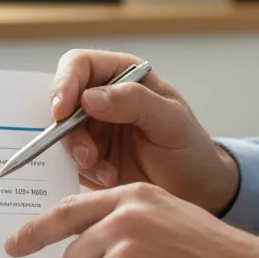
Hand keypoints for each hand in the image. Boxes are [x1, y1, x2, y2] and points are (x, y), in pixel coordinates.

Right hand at [51, 50, 239, 213]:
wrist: (197, 192)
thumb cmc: (191, 149)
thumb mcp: (172, 121)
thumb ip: (135, 102)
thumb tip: (90, 97)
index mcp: (122, 75)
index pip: (79, 64)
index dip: (64, 83)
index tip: (61, 111)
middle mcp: (102, 97)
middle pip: (62, 99)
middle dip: (68, 129)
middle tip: (86, 154)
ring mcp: (93, 127)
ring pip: (62, 133)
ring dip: (78, 154)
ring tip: (106, 172)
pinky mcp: (88, 156)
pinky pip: (68, 160)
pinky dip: (84, 172)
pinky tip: (109, 178)